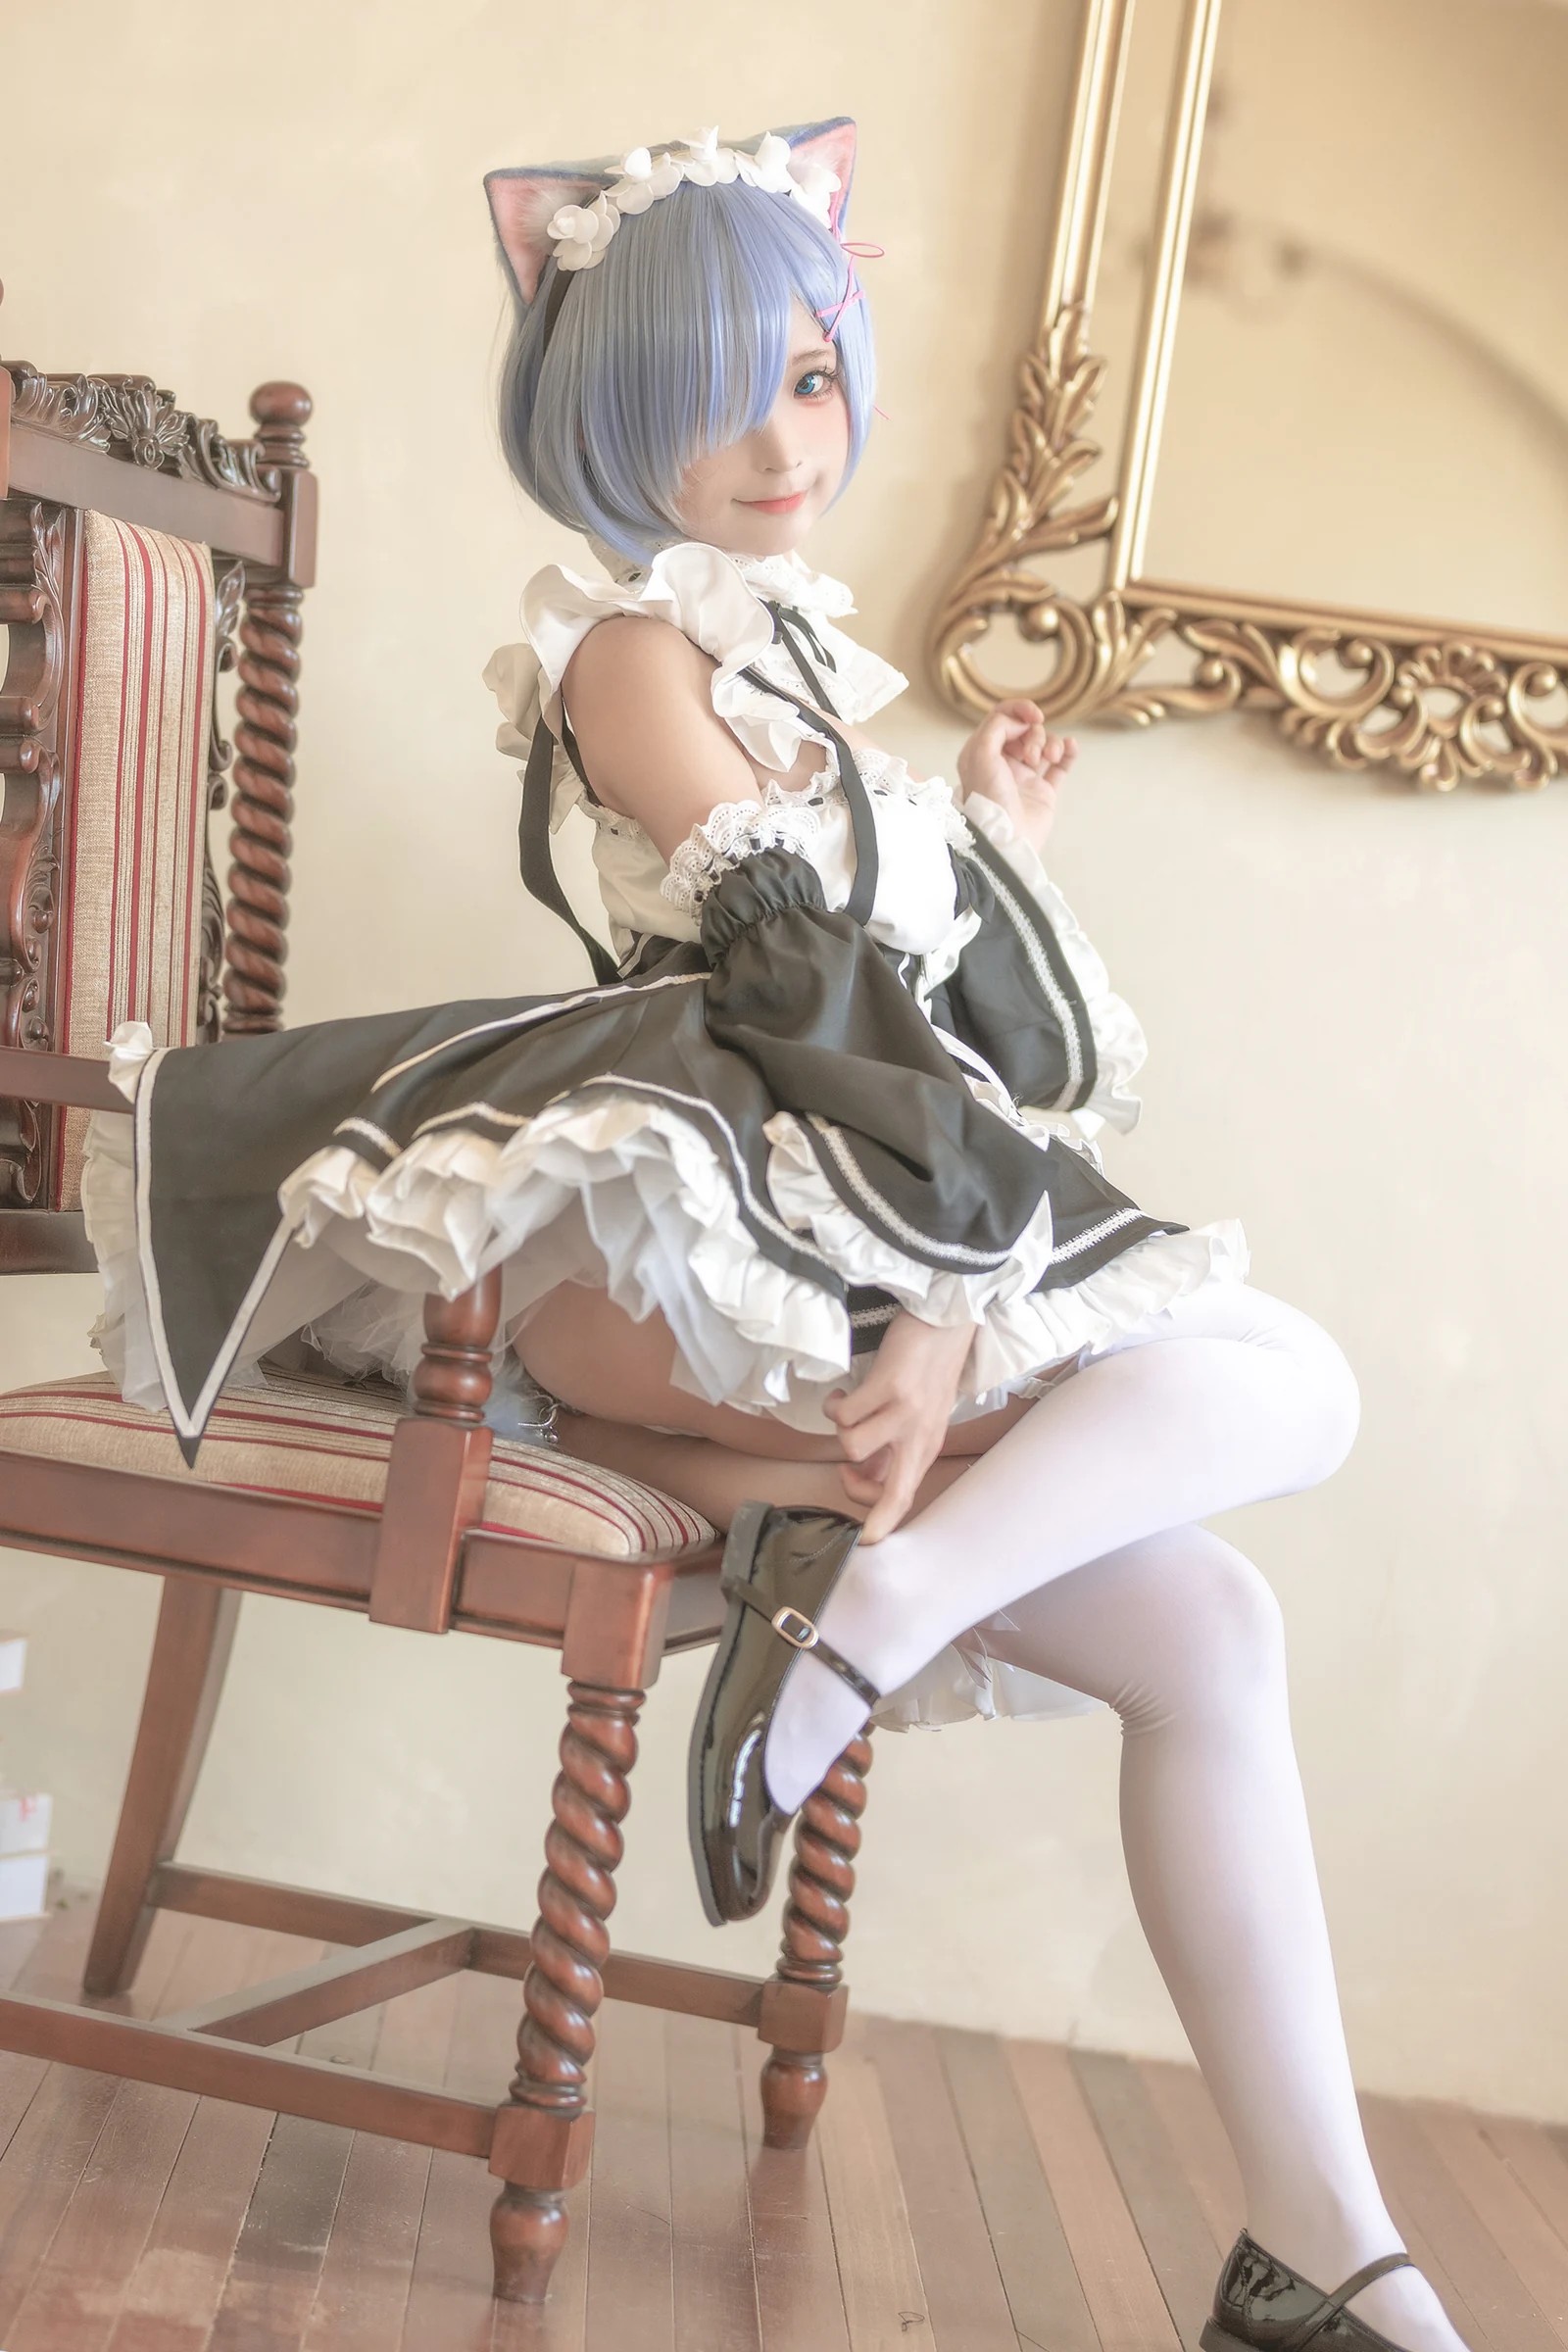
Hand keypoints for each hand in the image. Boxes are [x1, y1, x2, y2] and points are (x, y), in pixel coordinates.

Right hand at [825, 1310, 973, 1543]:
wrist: (946, 1321)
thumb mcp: (919, 1415)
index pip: (904, 1499)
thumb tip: (863, 1473)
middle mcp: (919, 1436)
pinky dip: (834, 1406)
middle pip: (892, 1493)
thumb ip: (893, 1446)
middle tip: (843, 1472)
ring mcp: (906, 1413)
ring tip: (848, 1411)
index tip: (856, 1510)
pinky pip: (844, 1414)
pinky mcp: (891, 1387)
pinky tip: (843, 1393)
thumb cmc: (930, 1367)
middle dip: (857, 1494)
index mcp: (926, 1446)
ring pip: (852, 1447)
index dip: (878, 1520)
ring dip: (840, 1430)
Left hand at [955, 700, 1075, 852]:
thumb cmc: (989, 799)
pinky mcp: (1043, 792)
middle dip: (1034, 736)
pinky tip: (1071, 747)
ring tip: (1049, 758)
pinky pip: (1061, 766)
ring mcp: (1024, 777)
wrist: (1006, 838)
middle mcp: (1002, 763)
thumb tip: (1020, 722)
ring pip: (1044, 745)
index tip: (1034, 715)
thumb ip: (997, 727)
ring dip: (1051, 744)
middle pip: (1025, 730)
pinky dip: (1068, 752)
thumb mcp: (980, 754)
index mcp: (982, 753)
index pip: (1001, 718)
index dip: (1019, 710)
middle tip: (1030, 757)